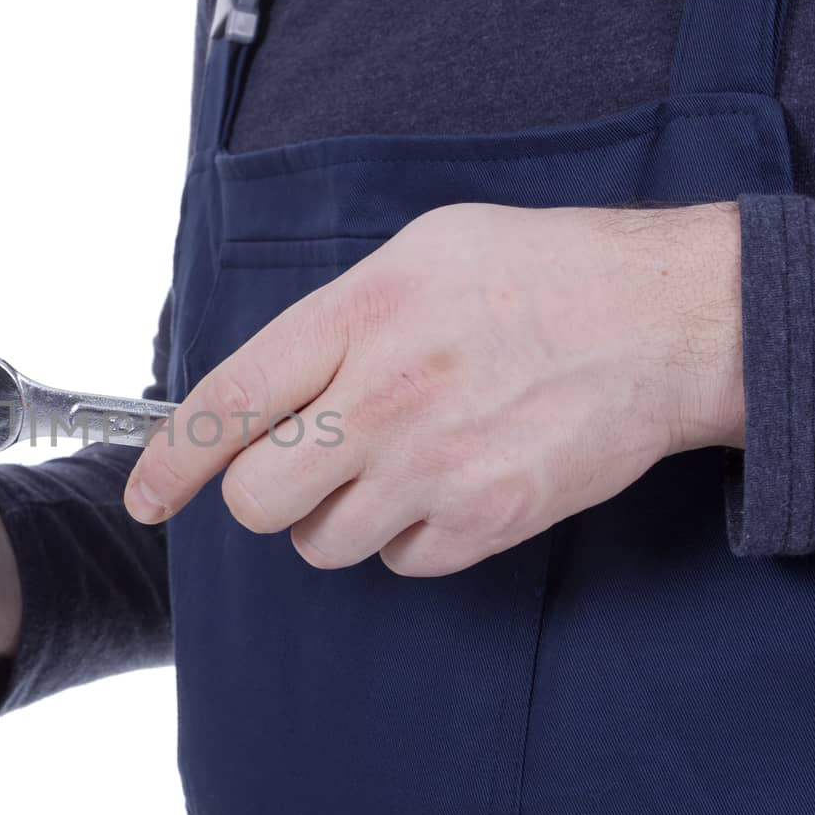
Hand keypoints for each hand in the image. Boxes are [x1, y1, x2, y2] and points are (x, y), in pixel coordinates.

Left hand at [124, 202, 744, 575]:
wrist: (668, 320)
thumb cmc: (542, 272)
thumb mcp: (420, 250)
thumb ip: (332, 317)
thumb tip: (267, 383)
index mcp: (358, 316)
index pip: (226, 403)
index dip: (169, 461)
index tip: (146, 496)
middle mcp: (385, 399)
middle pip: (259, 501)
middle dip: (268, 491)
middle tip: (309, 460)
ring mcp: (437, 469)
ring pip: (325, 544)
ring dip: (342, 515)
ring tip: (400, 460)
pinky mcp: (487, 521)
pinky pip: (403, 564)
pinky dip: (411, 537)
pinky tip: (450, 482)